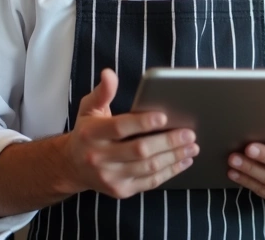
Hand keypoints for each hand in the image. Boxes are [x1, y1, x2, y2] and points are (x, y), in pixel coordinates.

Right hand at [64, 68, 198, 198]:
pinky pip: (149, 182)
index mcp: (92, 134)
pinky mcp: (120, 190)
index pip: (120, 127)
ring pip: (148, 168)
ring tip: (192, 146)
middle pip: (139, 150)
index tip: (164, 116)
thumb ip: (103, 92)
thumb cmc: (87, 132)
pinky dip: (169, 172)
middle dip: (168, 142)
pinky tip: (183, 161)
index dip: (142, 122)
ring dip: (174, 157)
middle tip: (189, 133)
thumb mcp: (89, 109)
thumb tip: (109, 74)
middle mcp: (99, 157)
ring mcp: (110, 177)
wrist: (72, 166)